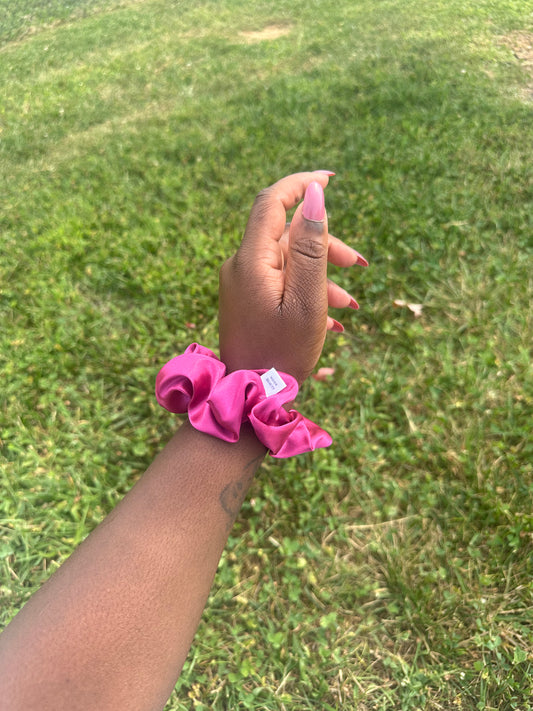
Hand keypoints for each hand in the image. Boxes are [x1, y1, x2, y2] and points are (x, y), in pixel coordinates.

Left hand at [218, 171, 366, 385]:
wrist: (251, 399)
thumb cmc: (283, 353)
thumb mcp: (307, 299)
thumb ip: (312, 245)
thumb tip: (315, 194)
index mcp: (252, 259)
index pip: (271, 202)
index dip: (300, 184)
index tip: (330, 179)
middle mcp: (242, 266)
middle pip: (286, 236)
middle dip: (326, 245)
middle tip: (360, 264)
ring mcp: (242, 285)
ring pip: (288, 262)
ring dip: (322, 275)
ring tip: (350, 304)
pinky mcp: (247, 302)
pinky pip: (280, 284)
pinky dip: (307, 291)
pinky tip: (332, 318)